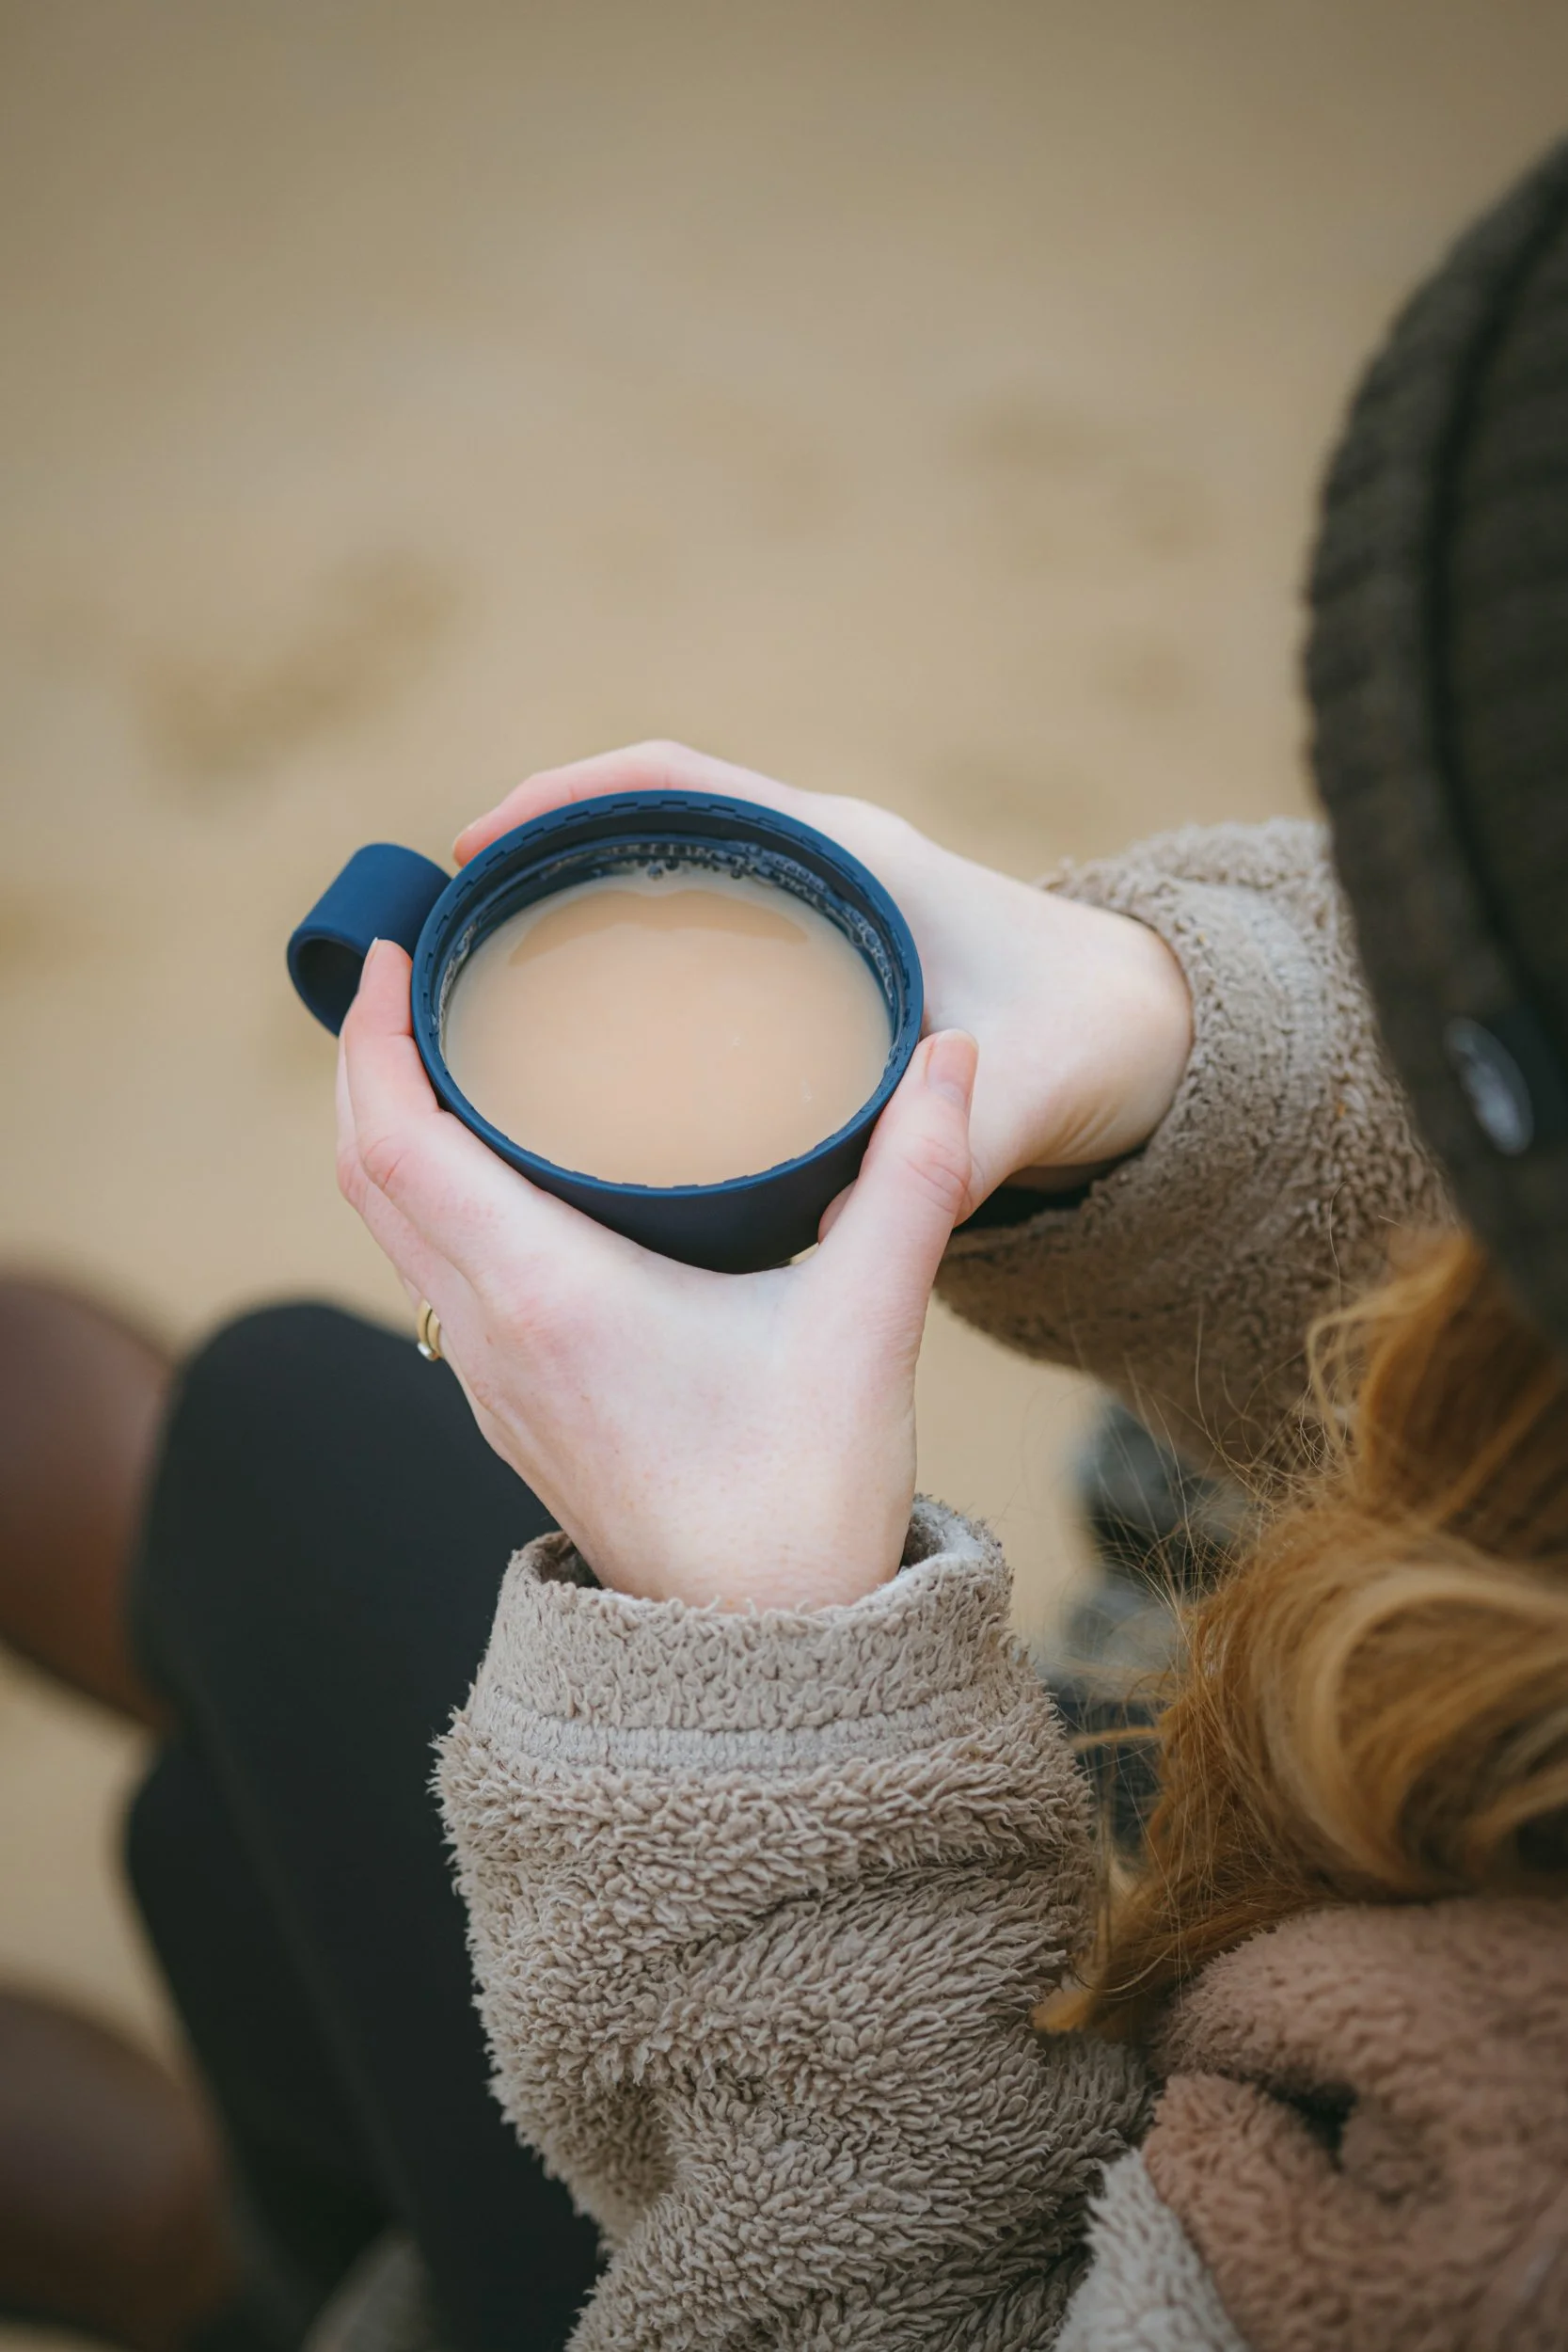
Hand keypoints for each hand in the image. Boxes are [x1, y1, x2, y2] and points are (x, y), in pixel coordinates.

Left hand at [336, 939, 978, 1610]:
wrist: (766, 1651)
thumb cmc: (805, 1498)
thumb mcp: (869, 1322)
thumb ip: (915, 1175)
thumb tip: (950, 1055)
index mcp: (548, 1295)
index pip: (398, 1141)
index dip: (372, 1036)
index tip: (395, 948)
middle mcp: (491, 1334)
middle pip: (366, 1172)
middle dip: (366, 1060)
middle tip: (415, 968)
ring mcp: (489, 1379)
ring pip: (390, 1229)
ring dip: (390, 1128)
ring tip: (445, 1044)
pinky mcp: (511, 1408)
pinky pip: (429, 1275)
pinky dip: (428, 1194)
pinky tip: (496, 1163)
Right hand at [455, 741, 1191, 1205]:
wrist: (1157, 1033)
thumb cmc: (1094, 1037)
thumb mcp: (1024, 1094)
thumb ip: (949, 1157)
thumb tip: (841, 1235)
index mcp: (854, 855)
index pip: (677, 781)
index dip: (565, 798)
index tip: (477, 848)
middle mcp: (823, 862)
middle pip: (647, 818)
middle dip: (541, 853)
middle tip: (447, 932)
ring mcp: (815, 906)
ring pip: (667, 871)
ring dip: (577, 901)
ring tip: (485, 980)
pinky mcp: (817, 956)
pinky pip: (696, 924)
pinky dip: (628, 950)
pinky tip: (581, 1029)